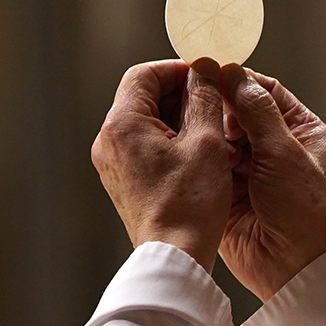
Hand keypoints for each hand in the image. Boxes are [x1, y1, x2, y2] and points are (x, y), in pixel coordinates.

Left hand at [91, 58, 230, 271]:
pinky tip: (203, 158)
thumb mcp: (207, 142)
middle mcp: (109, 142)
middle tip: (216, 106)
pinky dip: (173, 144)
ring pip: (148, 124)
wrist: (174, 255)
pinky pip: (147, 148)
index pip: (144, 74)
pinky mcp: (124, 183)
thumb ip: (205, 97)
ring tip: (216, 136)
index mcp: (122, 125)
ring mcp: (114, 165)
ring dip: (182, 122)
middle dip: (183, 97)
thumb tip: (205, 70)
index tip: (207, 78)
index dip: (178, 70)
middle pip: (144, 98)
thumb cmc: (190, 203)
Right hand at [219, 65, 325, 300]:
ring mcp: (252, 173)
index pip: (266, 93)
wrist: (296, 268)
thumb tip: (232, 72)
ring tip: (198, 133)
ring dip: (209, 136)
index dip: (239, 82)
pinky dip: (202, 161)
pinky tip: (192, 154)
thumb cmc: (305, 210)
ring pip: (221, 141)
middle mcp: (278, 151)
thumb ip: (256, 111)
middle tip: (198, 103)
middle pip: (239, 115)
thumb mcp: (284, 152)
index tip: (210, 72)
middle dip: (219, 110)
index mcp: (304, 133)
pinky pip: (210, 168)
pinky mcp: (229, 196)